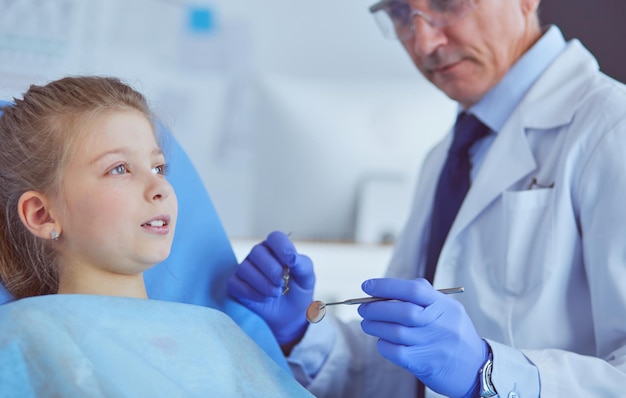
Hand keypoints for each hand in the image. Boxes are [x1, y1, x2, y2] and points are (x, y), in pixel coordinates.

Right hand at [227, 231, 314, 346]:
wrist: (290, 316)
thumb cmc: (298, 291)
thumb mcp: (307, 278)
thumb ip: (303, 265)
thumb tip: (292, 258)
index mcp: (277, 248)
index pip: (275, 238)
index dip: (283, 248)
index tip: (292, 262)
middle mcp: (259, 255)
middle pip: (257, 251)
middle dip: (272, 270)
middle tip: (282, 284)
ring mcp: (245, 268)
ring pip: (245, 268)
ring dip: (263, 284)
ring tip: (276, 294)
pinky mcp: (235, 284)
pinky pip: (236, 284)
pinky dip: (252, 293)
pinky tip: (265, 299)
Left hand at [358, 278, 486, 397]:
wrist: (476, 369)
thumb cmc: (454, 334)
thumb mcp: (449, 310)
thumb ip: (424, 296)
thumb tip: (387, 288)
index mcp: (445, 306)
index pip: (414, 289)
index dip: (387, 286)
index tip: (367, 286)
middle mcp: (440, 324)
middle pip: (403, 311)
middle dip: (376, 308)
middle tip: (363, 307)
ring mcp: (433, 345)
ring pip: (396, 332)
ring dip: (374, 325)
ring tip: (366, 323)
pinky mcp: (424, 364)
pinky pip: (396, 352)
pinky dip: (383, 344)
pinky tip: (381, 340)